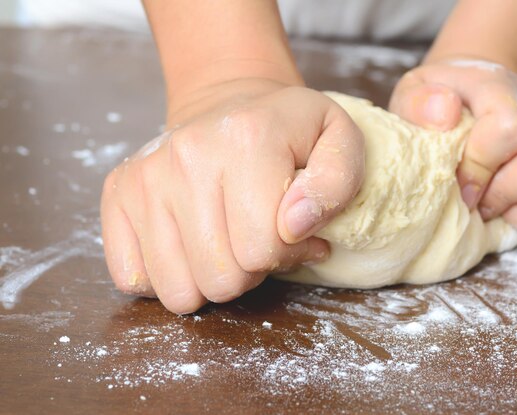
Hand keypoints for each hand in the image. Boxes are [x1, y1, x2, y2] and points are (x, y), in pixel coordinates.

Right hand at [101, 79, 364, 313]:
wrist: (229, 101)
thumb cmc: (288, 132)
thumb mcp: (338, 140)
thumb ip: (336, 183)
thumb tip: (294, 226)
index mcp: (247, 140)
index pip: (261, 250)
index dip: (286, 253)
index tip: (292, 231)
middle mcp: (186, 156)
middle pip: (220, 278)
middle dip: (249, 271)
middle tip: (256, 236)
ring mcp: (145, 176)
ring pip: (177, 291)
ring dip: (208, 279)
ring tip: (224, 241)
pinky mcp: (116, 193)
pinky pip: (132, 278)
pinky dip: (166, 276)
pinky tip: (187, 244)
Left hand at [389, 57, 516, 242]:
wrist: (467, 99)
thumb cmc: (438, 106)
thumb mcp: (413, 96)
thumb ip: (418, 103)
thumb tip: (445, 114)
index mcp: (501, 86)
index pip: (510, 127)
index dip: (479, 167)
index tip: (457, 184)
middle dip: (503, 192)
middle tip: (474, 200)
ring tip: (492, 207)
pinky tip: (512, 214)